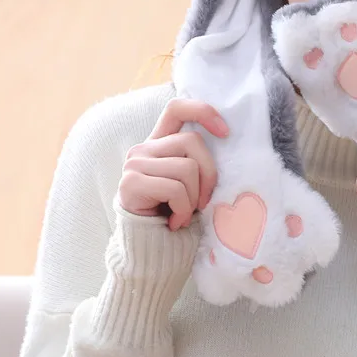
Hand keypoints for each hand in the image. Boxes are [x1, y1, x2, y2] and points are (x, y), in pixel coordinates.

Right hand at [118, 98, 228, 230]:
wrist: (149, 248)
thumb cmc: (175, 213)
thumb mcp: (191, 182)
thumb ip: (198, 161)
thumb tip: (226, 143)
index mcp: (159, 142)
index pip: (177, 108)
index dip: (203, 111)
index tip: (225, 132)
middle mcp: (143, 148)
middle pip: (192, 141)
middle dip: (208, 174)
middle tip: (203, 202)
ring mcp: (134, 164)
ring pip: (186, 168)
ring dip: (193, 199)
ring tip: (184, 214)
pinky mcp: (130, 183)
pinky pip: (175, 189)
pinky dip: (183, 210)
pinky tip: (175, 222)